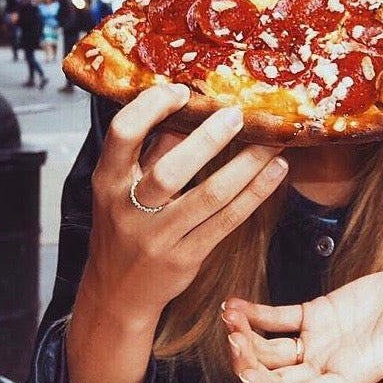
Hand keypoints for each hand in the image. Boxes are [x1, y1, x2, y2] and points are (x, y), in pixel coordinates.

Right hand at [78, 83, 288, 336]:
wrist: (118, 292)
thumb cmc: (124, 227)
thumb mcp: (122, 187)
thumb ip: (153, 149)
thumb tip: (190, 106)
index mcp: (107, 181)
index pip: (122, 134)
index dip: (151, 107)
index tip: (180, 90)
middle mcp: (128, 209)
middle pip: (170, 171)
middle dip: (208, 139)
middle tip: (238, 114)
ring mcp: (158, 237)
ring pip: (209, 196)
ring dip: (245, 166)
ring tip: (272, 142)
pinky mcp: (186, 257)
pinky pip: (227, 221)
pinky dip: (255, 194)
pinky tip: (275, 172)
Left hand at [223, 269, 382, 382]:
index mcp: (349, 379)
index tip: (247, 375)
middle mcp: (327, 364)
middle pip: (274, 378)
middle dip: (248, 363)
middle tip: (232, 339)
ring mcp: (319, 339)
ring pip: (269, 349)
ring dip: (245, 337)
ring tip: (229, 317)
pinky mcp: (317, 313)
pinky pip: (277, 318)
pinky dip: (254, 313)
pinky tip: (234, 305)